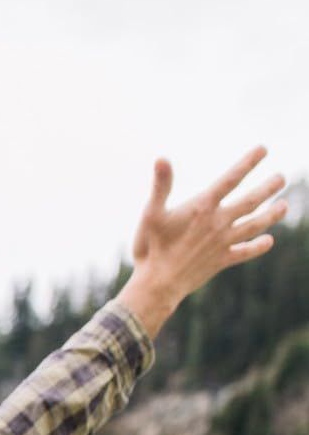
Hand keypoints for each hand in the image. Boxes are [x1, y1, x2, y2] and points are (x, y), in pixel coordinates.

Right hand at [117, 145, 287, 337]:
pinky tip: (268, 241)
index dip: (248, 162)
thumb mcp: (151, 214)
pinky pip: (244, 252)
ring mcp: (222, 242)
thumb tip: (161, 159)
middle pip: (251, 201)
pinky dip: (257, 247)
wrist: (157, 285)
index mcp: (203, 207)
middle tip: (282, 178)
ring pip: (254, 225)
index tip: (264, 149)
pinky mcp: (221, 261)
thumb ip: (161, 186)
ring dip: (271, 214)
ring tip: (284, 206)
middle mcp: (218, 222)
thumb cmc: (151, 248)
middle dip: (268, 188)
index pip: (231, 179)